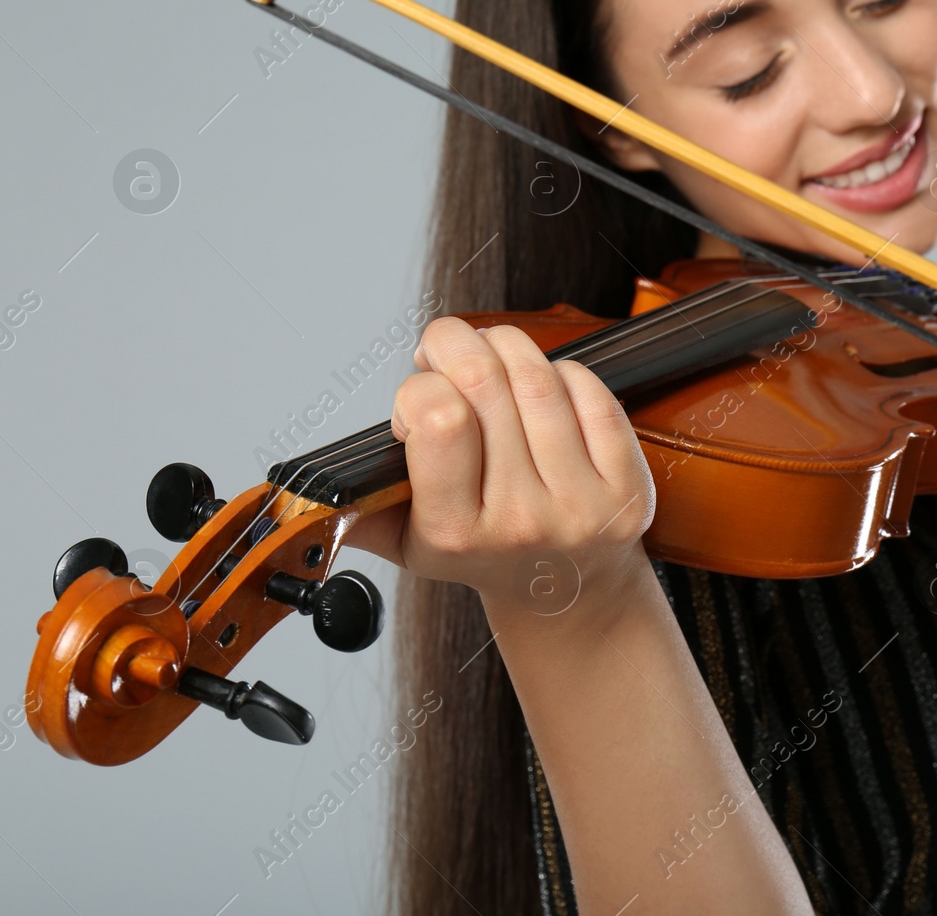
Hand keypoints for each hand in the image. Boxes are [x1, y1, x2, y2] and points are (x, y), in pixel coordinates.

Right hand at [348, 317, 655, 624]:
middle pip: (487, 381)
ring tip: (490, 358)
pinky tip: (542, 387)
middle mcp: (521, 520)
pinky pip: (592, 392)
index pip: (438, 417)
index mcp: (456, 531)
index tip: (420, 401)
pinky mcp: (627, 487)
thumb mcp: (410, 544)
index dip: (420, 388)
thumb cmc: (483, 554)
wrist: (566, 593)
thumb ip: (360, 511)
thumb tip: (309, 495)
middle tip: (447, 349)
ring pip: (539, 377)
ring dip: (506, 348)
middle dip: (457, 344)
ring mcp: (581, 503)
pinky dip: (562, 372)